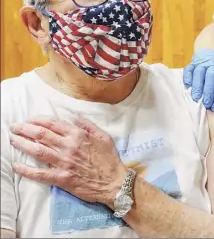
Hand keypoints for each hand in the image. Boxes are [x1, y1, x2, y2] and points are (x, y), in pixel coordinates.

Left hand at [9, 118, 125, 207]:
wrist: (114, 182)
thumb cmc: (110, 160)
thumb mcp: (104, 137)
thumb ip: (89, 126)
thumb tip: (75, 117)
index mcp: (78, 135)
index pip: (53, 123)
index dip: (38, 120)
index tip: (30, 119)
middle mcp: (69, 147)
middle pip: (41, 134)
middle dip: (25, 129)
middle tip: (15, 127)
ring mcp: (64, 163)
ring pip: (38, 150)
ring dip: (22, 144)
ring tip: (13, 140)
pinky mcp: (62, 178)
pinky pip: (40, 173)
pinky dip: (26, 170)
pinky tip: (16, 166)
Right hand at [183, 49, 213, 111]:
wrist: (210, 53)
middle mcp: (213, 66)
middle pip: (211, 77)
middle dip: (209, 91)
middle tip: (206, 104)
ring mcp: (202, 64)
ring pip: (199, 73)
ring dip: (197, 86)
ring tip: (196, 98)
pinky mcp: (192, 63)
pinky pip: (189, 70)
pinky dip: (187, 78)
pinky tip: (188, 86)